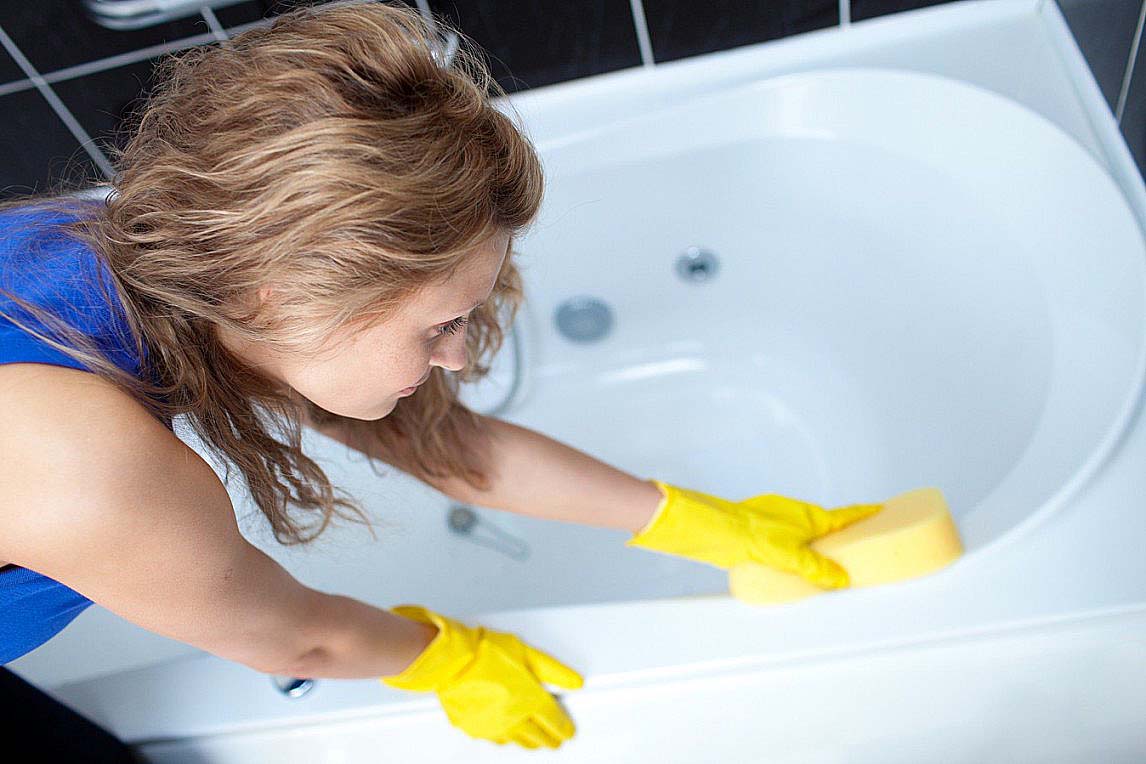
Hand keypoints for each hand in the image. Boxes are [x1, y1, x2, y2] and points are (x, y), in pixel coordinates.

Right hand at [380, 604, 582, 748]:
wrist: (451, 661)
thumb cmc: (484, 652)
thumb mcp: (526, 652)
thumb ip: (553, 669)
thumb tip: (575, 681)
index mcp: (529, 699)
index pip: (554, 721)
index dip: (564, 727)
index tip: (568, 730)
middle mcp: (513, 717)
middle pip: (539, 735)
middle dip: (550, 738)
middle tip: (556, 738)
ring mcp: (493, 726)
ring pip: (518, 741)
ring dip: (531, 741)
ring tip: (536, 741)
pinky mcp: (475, 728)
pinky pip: (497, 739)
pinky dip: (507, 738)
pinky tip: (509, 735)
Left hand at [625, 480, 882, 588]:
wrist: (712, 526)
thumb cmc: (749, 535)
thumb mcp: (789, 556)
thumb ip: (815, 569)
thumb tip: (841, 579)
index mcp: (809, 517)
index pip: (845, 515)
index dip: (864, 514)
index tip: (880, 509)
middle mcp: (795, 514)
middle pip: (826, 522)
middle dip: (842, 530)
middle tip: (857, 541)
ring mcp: (777, 518)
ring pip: (805, 529)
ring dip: (817, 540)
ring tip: (826, 558)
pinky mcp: (760, 526)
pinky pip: (787, 535)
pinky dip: (796, 545)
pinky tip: (791, 560)